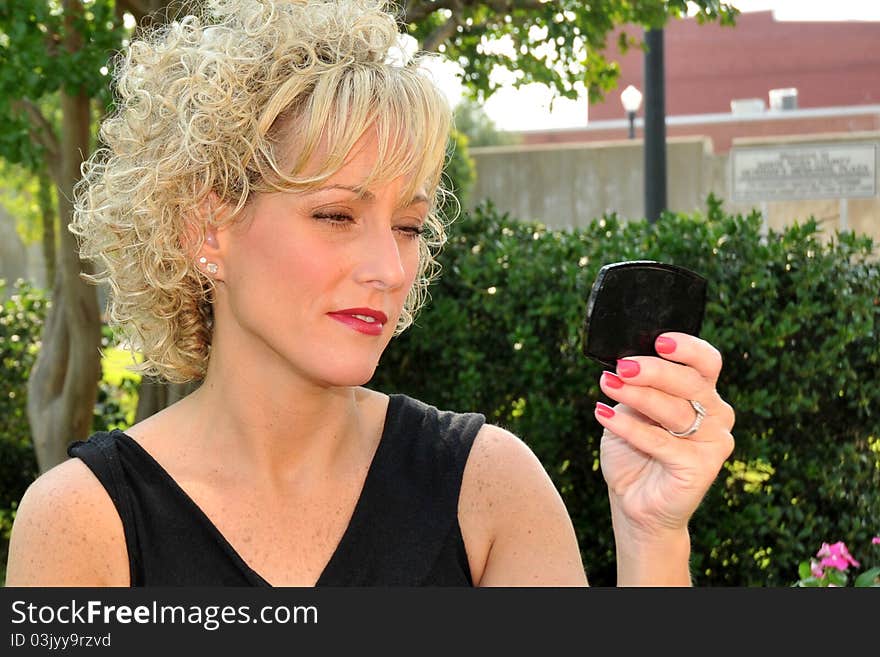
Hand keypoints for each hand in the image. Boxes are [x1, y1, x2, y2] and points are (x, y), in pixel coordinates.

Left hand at [594, 332, 734, 543]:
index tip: (659, 340)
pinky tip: (603, 415)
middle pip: (691, 382)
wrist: (634, 500)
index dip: (687, 348)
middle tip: (623, 367)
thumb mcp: (631, 410)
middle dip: (654, 371)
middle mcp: (716, 414)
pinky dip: (629, 427)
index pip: (706, 362)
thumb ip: (638, 387)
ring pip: (675, 410)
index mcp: (703, 393)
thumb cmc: (634, 450)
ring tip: (609, 385)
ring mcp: (714, 442)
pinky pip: (661, 441)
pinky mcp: (702, 467)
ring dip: (637, 395)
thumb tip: (625, 363)